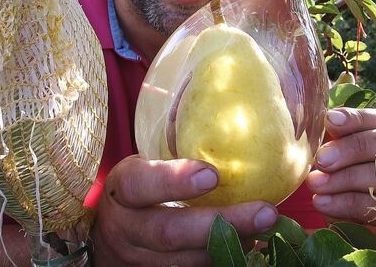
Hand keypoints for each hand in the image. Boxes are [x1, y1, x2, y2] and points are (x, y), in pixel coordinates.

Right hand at [90, 155, 278, 266]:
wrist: (108, 237)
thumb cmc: (138, 188)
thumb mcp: (143, 166)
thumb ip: (171, 153)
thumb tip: (224, 123)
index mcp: (121, 189)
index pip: (140, 184)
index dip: (174, 180)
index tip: (212, 174)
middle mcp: (126, 228)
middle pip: (169, 231)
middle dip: (220, 223)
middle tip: (265, 212)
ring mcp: (139, 259)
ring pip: (185, 260)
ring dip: (230, 245)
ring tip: (267, 229)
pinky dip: (221, 259)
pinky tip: (251, 244)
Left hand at [306, 108, 375, 224]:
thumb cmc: (361, 187)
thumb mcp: (352, 161)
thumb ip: (344, 141)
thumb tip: (328, 122)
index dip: (358, 118)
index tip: (330, 121)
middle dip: (353, 149)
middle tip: (321, 160)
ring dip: (348, 179)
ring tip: (316, 184)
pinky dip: (351, 206)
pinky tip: (325, 204)